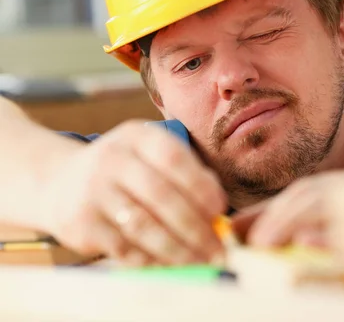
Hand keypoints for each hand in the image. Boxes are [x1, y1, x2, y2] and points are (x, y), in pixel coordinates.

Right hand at [41, 120, 226, 265]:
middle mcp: (112, 159)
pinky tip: (171, 266)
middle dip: (195, 226)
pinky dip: (152, 261)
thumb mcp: (151, 157)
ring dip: (177, 249)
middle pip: (161, 195)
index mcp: (137, 137)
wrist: (62, 183)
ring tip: (200, 262)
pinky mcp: (81, 223)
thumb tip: (218, 211)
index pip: (174, 158)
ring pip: (143, 226)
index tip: (220, 209)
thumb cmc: (126, 172)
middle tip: (216, 248)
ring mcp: (93, 191)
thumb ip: (187, 175)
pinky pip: (123, 248)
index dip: (200, 185)